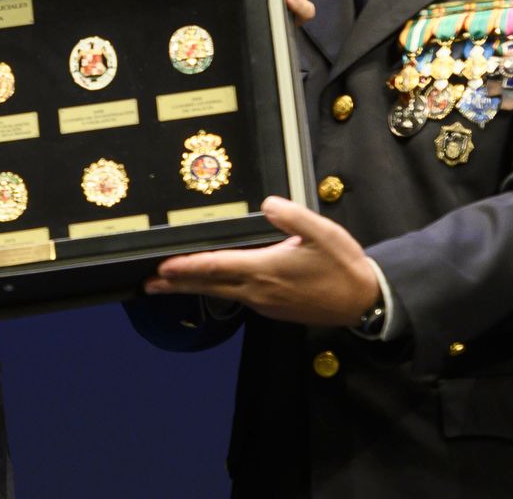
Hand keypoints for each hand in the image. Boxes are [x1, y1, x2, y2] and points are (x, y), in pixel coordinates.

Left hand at [144, 196, 377, 326]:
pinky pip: (237, 297)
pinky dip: (217, 289)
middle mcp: (258, 291)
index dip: (185, 267)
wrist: (364, 302)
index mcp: (265, 270)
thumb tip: (266, 203)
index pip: (215, 267)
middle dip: (176, 284)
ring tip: (169, 284)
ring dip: (194, 287)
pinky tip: (213, 284)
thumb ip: (292, 215)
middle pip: (209, 285)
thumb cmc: (343, 266)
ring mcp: (265, 303)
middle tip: (148, 283)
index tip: (161, 267)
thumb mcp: (321, 232)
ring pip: (220, 293)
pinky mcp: (273, 308)